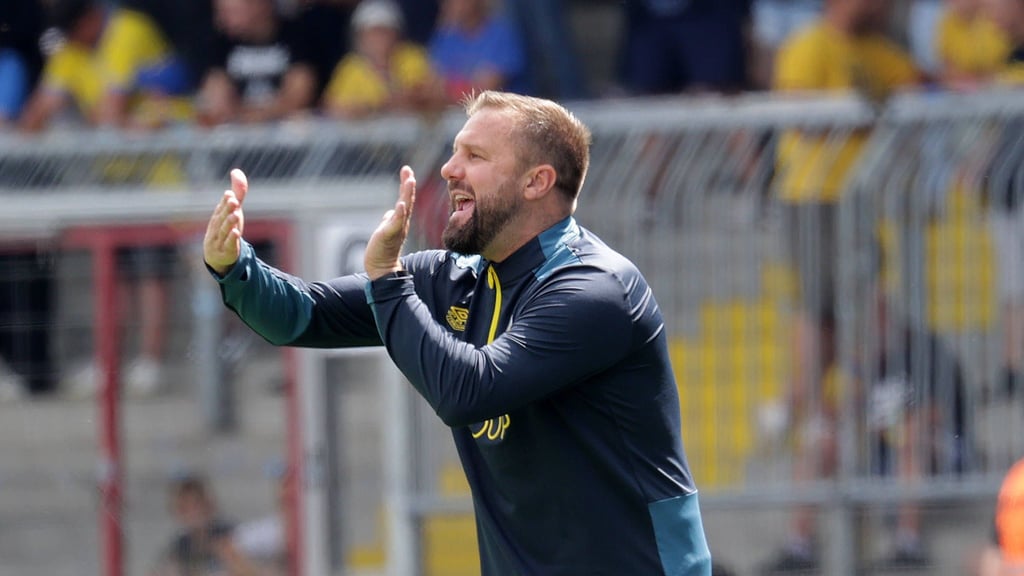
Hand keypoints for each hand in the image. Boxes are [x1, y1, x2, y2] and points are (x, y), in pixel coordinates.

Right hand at [203, 169, 247, 274]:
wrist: (217, 256)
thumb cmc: (225, 229)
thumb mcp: (232, 211)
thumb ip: (238, 193)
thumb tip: (236, 171)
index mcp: (218, 216)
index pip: (221, 207)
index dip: (225, 201)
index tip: (230, 194)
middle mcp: (217, 227)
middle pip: (222, 218)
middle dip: (227, 209)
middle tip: (233, 201)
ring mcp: (219, 240)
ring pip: (224, 230)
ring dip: (229, 222)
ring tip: (236, 215)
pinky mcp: (226, 251)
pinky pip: (228, 245)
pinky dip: (232, 239)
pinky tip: (236, 233)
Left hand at [365, 165, 415, 279]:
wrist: (382, 268)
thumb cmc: (383, 250)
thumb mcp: (386, 229)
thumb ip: (390, 219)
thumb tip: (390, 212)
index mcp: (401, 220)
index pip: (405, 199)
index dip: (406, 185)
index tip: (407, 170)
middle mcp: (402, 223)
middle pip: (407, 200)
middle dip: (408, 185)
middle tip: (408, 171)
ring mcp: (397, 229)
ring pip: (405, 209)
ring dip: (407, 195)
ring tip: (410, 181)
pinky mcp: (389, 236)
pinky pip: (396, 223)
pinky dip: (400, 213)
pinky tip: (401, 204)